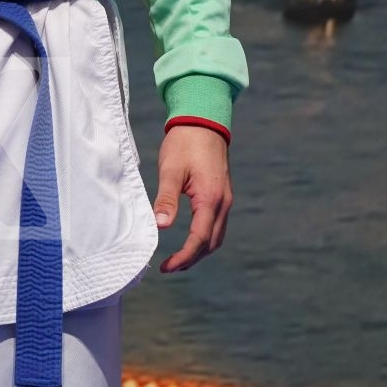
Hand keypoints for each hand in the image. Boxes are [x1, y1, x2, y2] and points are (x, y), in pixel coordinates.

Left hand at [153, 125, 232, 272]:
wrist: (203, 120)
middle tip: (170, 267)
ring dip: (200, 250)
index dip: (183, 257)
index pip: (198, 239)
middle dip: (192, 258)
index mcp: (210, 199)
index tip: (165, 267)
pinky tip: (191, 237)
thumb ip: (166, 198)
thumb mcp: (170, 169)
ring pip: (217, 236)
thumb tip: (161, 226)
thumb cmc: (184, 142)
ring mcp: (225, 198)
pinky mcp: (222, 193)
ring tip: (179, 257)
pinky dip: (206, 237)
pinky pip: (218, 224)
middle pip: (211, 243)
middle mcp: (223, 202)